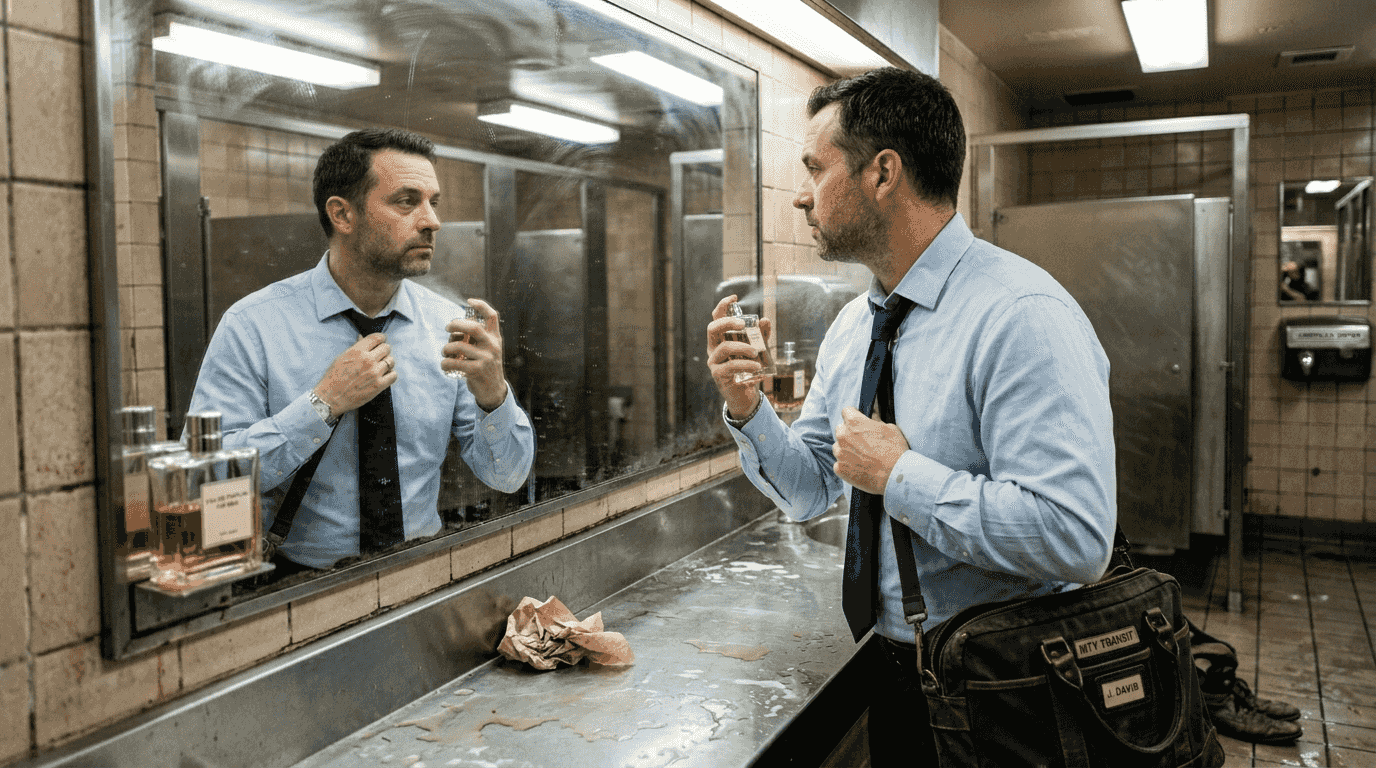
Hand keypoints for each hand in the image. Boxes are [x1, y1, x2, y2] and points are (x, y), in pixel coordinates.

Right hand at [314, 333, 396, 413]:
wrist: (331, 397)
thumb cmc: (333, 377)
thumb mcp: (341, 358)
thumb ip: (355, 347)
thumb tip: (362, 337)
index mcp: (357, 351)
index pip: (377, 337)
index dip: (381, 338)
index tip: (382, 340)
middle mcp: (367, 360)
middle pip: (386, 348)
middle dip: (383, 351)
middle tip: (379, 356)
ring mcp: (374, 373)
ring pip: (391, 361)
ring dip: (387, 363)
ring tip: (380, 367)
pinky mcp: (378, 385)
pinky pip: (393, 375)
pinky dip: (390, 375)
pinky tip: (384, 376)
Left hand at [442, 298, 507, 409]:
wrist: (494, 390)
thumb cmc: (485, 367)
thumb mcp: (488, 350)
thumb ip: (478, 338)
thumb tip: (455, 326)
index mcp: (495, 338)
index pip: (492, 316)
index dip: (481, 305)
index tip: (469, 300)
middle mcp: (492, 346)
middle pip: (473, 327)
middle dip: (456, 325)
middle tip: (447, 328)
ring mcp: (485, 359)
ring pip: (459, 346)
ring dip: (446, 348)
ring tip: (445, 352)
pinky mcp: (477, 371)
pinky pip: (454, 362)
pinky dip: (445, 363)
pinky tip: (445, 365)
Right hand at [706, 294, 771, 419]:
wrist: (744, 395)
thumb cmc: (748, 369)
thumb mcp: (757, 350)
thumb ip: (761, 336)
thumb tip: (765, 320)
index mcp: (720, 339)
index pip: (716, 319)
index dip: (722, 306)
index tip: (734, 297)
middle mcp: (713, 348)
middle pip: (713, 329)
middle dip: (727, 323)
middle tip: (743, 324)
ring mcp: (714, 362)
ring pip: (724, 348)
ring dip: (742, 347)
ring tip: (756, 352)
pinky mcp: (718, 375)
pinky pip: (730, 366)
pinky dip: (745, 364)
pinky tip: (756, 366)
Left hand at [832, 406, 908, 494]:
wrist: (895, 475)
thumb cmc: (895, 450)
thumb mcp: (890, 428)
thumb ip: (876, 419)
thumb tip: (872, 413)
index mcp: (854, 422)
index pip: (846, 411)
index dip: (854, 416)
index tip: (859, 422)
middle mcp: (843, 436)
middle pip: (840, 430)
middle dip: (849, 433)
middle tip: (862, 442)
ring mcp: (840, 453)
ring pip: (838, 447)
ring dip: (846, 449)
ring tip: (862, 457)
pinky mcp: (839, 469)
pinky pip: (839, 463)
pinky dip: (847, 465)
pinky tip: (859, 468)